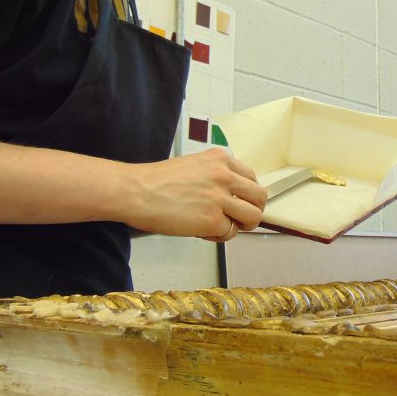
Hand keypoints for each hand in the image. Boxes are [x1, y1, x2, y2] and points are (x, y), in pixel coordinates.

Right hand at [121, 148, 265, 240]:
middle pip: (260, 197)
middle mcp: (225, 176)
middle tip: (240, 219)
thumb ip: (216, 175)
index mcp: (221, 159)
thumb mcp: (194, 165)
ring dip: (241, 225)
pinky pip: (229, 232)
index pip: (252, 178)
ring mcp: (220, 198)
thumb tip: (231, 196)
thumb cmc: (157, 181)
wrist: (136, 191)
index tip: (240, 203)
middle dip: (253, 211)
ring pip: (253, 216)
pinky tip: (202, 232)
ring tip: (224, 227)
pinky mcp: (212, 220)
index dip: (248, 195)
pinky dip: (219, 236)